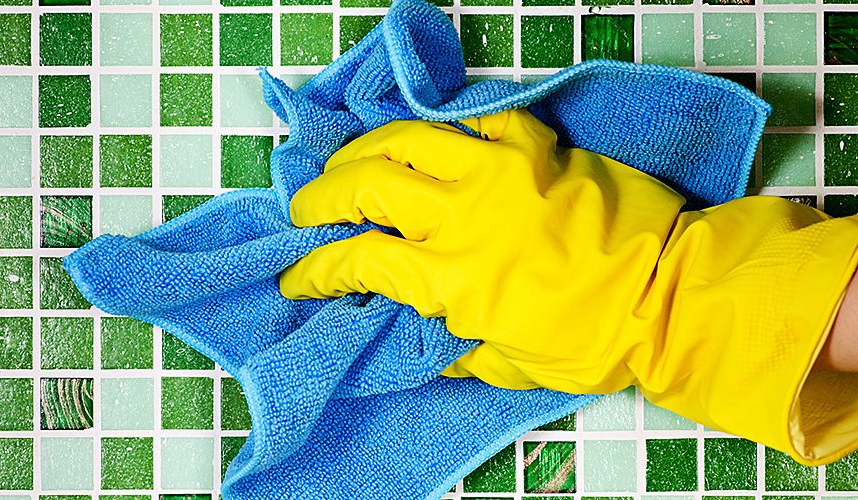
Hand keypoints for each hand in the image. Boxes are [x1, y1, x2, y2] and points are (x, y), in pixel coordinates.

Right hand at [279, 109, 685, 392]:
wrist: (671, 294)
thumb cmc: (593, 341)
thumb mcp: (511, 365)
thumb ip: (455, 348)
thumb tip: (423, 332)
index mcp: (451, 278)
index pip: (357, 260)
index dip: (315, 269)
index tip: (297, 276)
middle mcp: (462, 216)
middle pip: (366, 185)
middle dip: (321, 195)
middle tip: (306, 208)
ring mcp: (498, 171)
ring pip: (407, 138)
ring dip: (366, 148)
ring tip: (349, 161)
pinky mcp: (534, 146)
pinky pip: (475, 119)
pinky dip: (444, 126)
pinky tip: (431, 138)